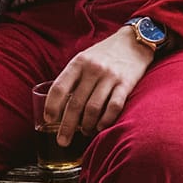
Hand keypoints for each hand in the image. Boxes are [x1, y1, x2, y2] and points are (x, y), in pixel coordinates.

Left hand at [42, 27, 156, 144]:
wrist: (134, 41)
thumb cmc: (105, 54)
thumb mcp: (85, 58)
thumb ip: (73, 77)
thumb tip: (58, 104)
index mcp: (79, 63)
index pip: (59, 87)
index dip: (52, 106)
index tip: (48, 120)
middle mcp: (93, 69)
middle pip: (75, 103)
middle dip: (67, 126)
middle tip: (62, 141)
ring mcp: (110, 76)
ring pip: (93, 108)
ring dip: (86, 126)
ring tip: (84, 133)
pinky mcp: (126, 83)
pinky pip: (114, 107)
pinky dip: (105, 121)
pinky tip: (100, 127)